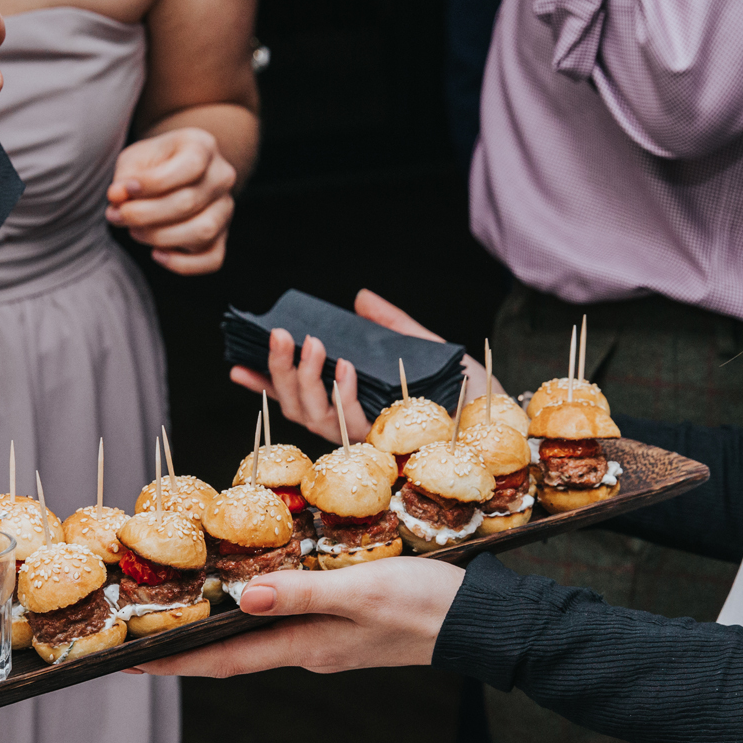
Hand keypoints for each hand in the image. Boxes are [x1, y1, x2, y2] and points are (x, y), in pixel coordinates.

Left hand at [106, 127, 235, 273]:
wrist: (175, 171)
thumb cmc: (153, 164)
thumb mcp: (136, 159)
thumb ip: (125, 176)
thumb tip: (116, 197)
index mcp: (203, 146)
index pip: (190, 166)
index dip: (154, 183)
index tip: (124, 190)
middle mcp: (222, 177)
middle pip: (189, 203)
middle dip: (146, 214)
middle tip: (118, 215)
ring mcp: (225, 209)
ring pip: (202, 233)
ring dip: (160, 237)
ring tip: (134, 231)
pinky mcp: (222, 237)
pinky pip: (212, 259)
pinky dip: (183, 264)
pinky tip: (157, 254)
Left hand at [131, 557, 464, 676]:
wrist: (482, 622)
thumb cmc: (427, 603)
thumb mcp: (364, 591)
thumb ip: (304, 593)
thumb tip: (245, 597)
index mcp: (308, 646)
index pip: (223, 660)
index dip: (174, 662)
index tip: (127, 663)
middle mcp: (310, 650)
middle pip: (233, 653)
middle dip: (185, 648)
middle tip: (139, 636)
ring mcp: (328, 642)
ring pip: (258, 637)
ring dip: (219, 630)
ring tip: (180, 612)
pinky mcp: (347, 627)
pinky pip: (286, 623)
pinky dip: (257, 612)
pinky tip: (250, 592)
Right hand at [229, 288, 497, 441]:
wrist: (505, 417)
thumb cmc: (470, 388)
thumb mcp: (425, 344)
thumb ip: (389, 323)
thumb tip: (357, 297)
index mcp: (356, 404)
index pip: (300, 398)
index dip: (267, 384)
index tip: (237, 364)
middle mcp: (356, 425)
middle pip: (297, 408)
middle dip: (279, 372)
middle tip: (278, 334)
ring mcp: (369, 438)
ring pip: (315, 418)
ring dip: (305, 379)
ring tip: (310, 342)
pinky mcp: (387, 445)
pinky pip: (352, 423)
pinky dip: (344, 393)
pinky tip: (345, 364)